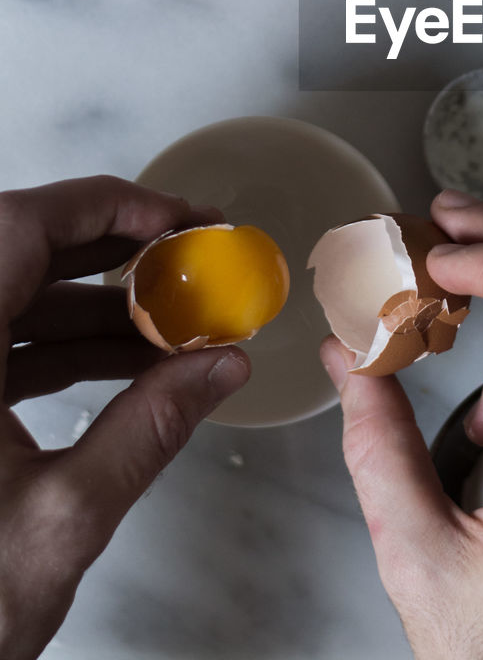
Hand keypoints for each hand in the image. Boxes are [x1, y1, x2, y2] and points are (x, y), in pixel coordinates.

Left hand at [0, 176, 249, 659]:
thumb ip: (149, 429)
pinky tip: (134, 366)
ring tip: (179, 324)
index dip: (107, 206)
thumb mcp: (65, 516)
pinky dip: (68, 347)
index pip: (22, 227)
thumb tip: (222, 368)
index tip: (179, 220)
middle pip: (23, 252)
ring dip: (99, 305)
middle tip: (191, 256)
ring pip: (18, 299)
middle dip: (115, 249)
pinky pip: (7, 345)